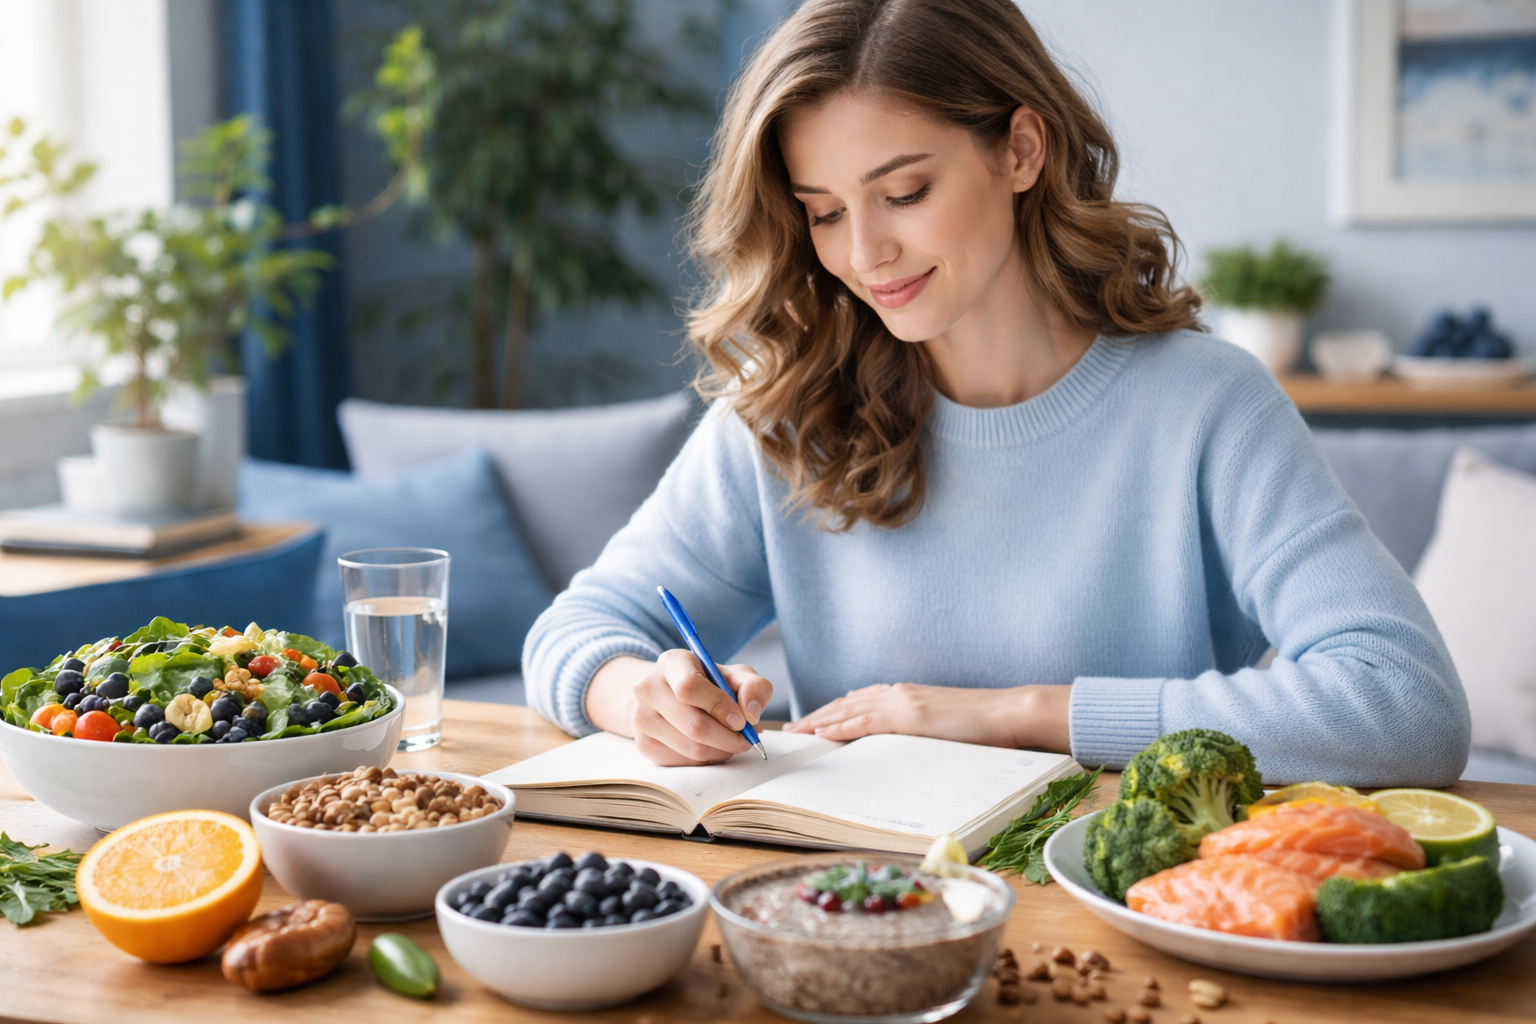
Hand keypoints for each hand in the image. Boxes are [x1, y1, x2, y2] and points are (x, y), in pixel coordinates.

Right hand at [585, 651, 773, 765]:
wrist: (670, 695)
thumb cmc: (708, 684)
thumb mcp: (734, 675)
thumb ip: (753, 687)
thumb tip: (751, 713)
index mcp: (671, 663)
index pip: (689, 687)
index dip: (719, 706)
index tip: (741, 720)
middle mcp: (648, 689)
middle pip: (693, 725)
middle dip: (728, 738)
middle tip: (746, 738)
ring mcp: (642, 719)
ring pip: (692, 749)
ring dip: (721, 751)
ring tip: (731, 740)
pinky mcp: (644, 745)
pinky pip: (685, 762)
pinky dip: (708, 759)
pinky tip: (712, 746)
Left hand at [782, 682, 1070, 749]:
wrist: (1007, 713)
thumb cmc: (981, 724)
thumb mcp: (939, 723)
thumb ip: (915, 727)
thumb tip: (897, 740)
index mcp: (905, 695)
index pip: (858, 702)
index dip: (832, 712)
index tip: (812, 721)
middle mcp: (898, 694)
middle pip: (846, 704)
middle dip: (817, 716)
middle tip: (793, 729)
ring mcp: (903, 702)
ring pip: (850, 711)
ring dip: (820, 721)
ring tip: (798, 732)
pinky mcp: (910, 716)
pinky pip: (867, 722)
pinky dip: (841, 726)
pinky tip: (823, 733)